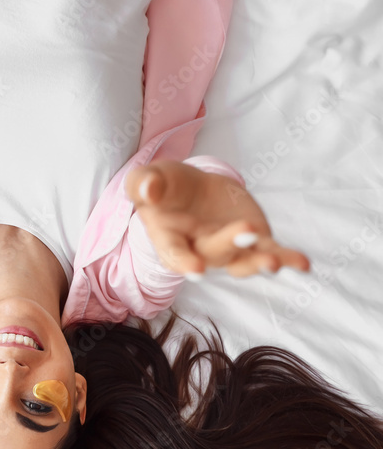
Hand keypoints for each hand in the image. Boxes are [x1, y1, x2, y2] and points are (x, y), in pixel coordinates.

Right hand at [125, 160, 309, 278]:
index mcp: (168, 238)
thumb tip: (150, 190)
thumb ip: (144, 184)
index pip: (174, 253)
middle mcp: (198, 249)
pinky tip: (303, 264)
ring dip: (258, 262)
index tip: (197, 270)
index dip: (185, 263)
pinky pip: (270, 251)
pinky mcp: (253, 241)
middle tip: (245, 231)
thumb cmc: (162, 187)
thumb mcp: (147, 179)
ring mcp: (228, 248)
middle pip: (213, 252)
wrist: (187, 190)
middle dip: (230, 243)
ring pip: (243, 260)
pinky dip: (287, 258)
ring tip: (274, 262)